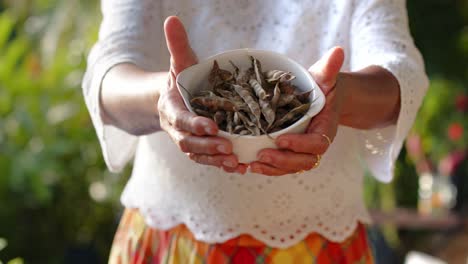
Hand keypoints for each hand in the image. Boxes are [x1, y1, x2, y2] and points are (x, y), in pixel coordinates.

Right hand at [158, 16, 246, 173]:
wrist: (172, 101)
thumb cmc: (179, 80)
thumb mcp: (178, 63)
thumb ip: (177, 46)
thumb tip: (171, 19)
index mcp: (172, 110)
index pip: (182, 120)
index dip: (195, 125)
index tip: (211, 126)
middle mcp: (178, 130)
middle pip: (190, 143)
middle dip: (208, 146)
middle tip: (228, 147)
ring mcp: (189, 142)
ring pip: (200, 155)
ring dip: (217, 160)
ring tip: (236, 162)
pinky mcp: (200, 149)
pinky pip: (210, 160)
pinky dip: (223, 165)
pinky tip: (241, 167)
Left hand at [250, 47, 345, 175]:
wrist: (323, 98)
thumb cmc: (323, 86)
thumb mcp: (325, 76)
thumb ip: (329, 68)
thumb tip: (338, 51)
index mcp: (325, 128)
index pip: (317, 143)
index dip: (300, 144)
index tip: (281, 139)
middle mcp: (315, 143)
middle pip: (304, 162)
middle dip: (283, 161)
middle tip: (261, 155)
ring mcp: (302, 151)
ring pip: (290, 167)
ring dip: (272, 168)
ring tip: (251, 164)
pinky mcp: (290, 153)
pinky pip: (280, 166)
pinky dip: (266, 168)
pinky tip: (248, 164)